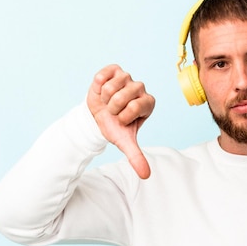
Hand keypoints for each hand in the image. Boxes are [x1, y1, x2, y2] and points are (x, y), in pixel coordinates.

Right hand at [87, 64, 154, 178]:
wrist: (98, 117)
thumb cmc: (115, 127)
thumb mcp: (125, 142)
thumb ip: (136, 157)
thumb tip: (146, 175)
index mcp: (148, 103)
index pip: (136, 106)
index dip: (124, 116)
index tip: (122, 120)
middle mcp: (141, 88)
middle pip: (123, 96)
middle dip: (112, 108)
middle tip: (113, 111)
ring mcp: (128, 77)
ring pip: (112, 86)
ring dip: (105, 98)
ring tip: (107, 102)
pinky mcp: (114, 70)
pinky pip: (103, 75)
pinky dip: (98, 86)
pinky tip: (101, 91)